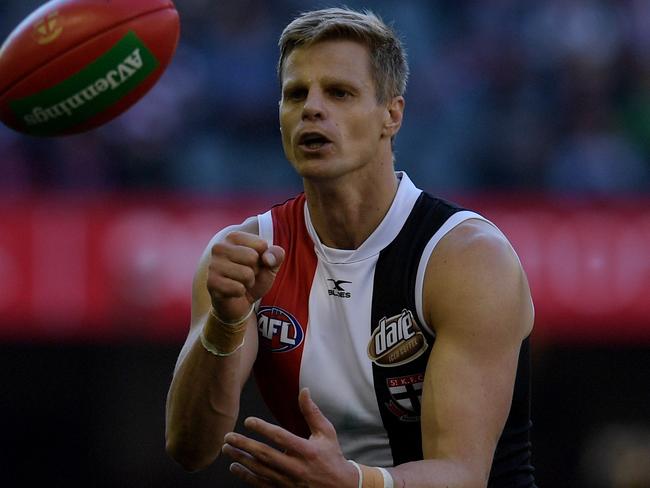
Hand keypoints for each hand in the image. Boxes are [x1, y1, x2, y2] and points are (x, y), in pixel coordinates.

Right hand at [207, 231, 283, 320]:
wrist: (238, 302)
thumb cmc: (253, 277)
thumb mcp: (270, 264)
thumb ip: (276, 255)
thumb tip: (268, 259)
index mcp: (233, 237)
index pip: (262, 245)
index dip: (264, 258)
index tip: (254, 264)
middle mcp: (219, 247)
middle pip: (252, 257)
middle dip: (255, 271)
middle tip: (246, 275)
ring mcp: (213, 265)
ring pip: (246, 274)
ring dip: (248, 282)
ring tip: (240, 282)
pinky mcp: (211, 282)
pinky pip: (238, 288)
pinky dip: (240, 292)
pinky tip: (233, 291)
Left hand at [222, 388, 358, 486]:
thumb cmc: (331, 456)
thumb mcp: (326, 432)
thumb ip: (312, 412)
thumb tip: (304, 390)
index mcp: (307, 450)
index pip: (281, 437)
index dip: (263, 428)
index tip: (248, 421)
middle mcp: (297, 467)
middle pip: (265, 455)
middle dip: (244, 445)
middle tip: (228, 436)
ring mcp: (289, 482)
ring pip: (260, 470)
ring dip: (241, 459)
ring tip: (227, 449)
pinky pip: (261, 484)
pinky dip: (246, 476)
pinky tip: (235, 467)